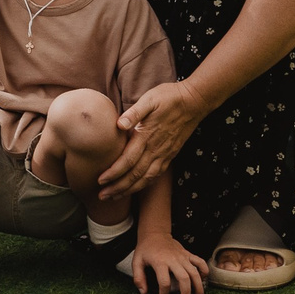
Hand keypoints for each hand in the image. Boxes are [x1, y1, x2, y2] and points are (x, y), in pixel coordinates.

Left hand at [102, 80, 210, 200]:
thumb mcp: (149, 99)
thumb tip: (119, 124)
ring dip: (130, 190)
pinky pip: (156, 174)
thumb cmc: (168, 97)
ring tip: (115, 196)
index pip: (128, 160)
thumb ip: (134, 113)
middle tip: (102, 196)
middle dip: (118, 188)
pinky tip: (137, 187)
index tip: (100, 180)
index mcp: (147, 136)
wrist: (194, 102)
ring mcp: (165, 154)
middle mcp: (156, 149)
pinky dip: (145, 184)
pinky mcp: (171, 154)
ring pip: (146, 178)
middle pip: (135, 175)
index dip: (114, 173)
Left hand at [129, 229, 207, 293]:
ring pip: (194, 273)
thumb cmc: (146, 249)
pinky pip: (200, 262)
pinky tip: (203, 280)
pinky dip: (204, 271)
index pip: (164, 282)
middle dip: (186, 293)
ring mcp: (182, 257)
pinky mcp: (188, 254)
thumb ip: (138, 278)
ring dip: (198, 287)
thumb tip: (143, 293)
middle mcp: (173, 259)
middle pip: (184, 278)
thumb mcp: (137, 261)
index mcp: (159, 262)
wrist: (155, 233)